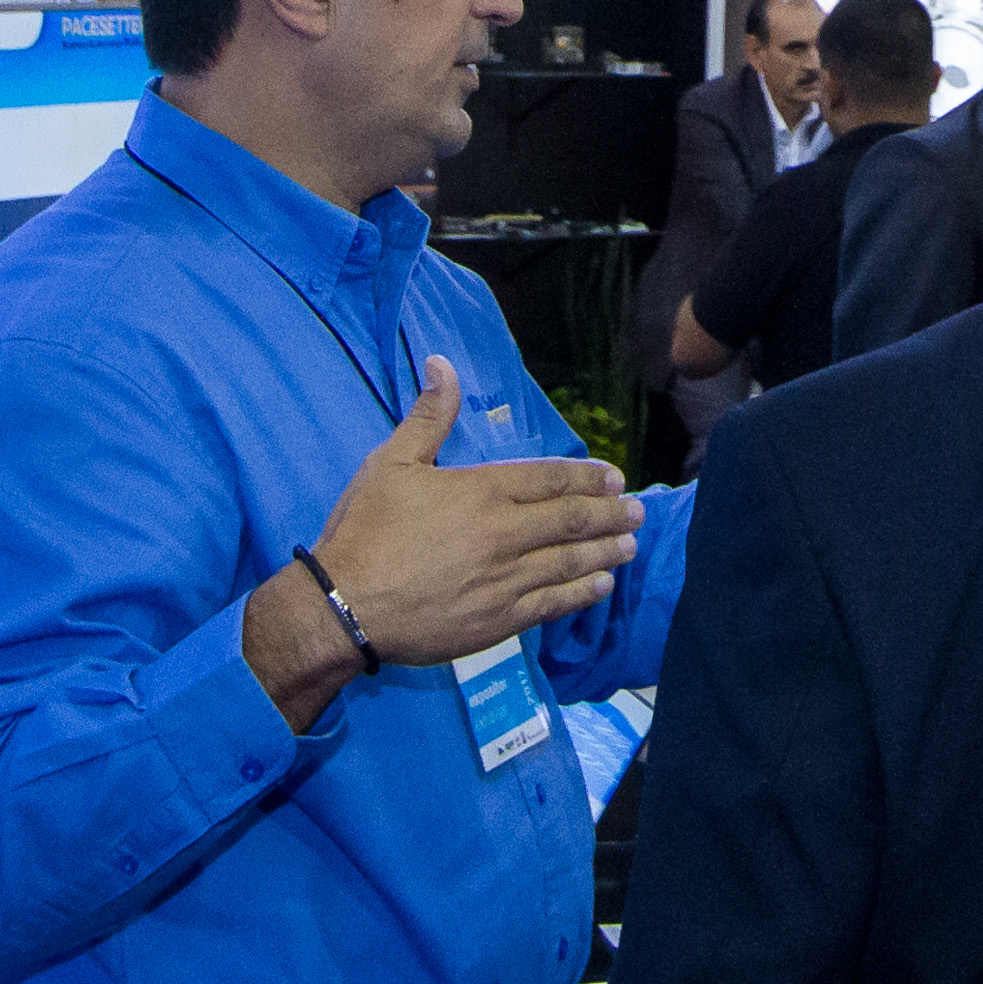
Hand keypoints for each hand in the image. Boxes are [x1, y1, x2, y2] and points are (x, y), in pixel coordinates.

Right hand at [242, 359, 643, 723]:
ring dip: (606, 552)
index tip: (615, 479)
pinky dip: (581, 593)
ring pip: (569, 562)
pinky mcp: (498, 621)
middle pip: (571, 520)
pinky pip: (552, 604)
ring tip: (630, 545)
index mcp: (482, 491)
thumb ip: (428, 416)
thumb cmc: (365, 530)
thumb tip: (443, 363)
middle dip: (610, 514)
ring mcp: (505, 580)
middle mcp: (504, 534)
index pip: (551, 479)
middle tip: (639, 511)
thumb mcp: (391, 463)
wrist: (343, 607)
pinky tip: (600, 586)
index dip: (588, 478)